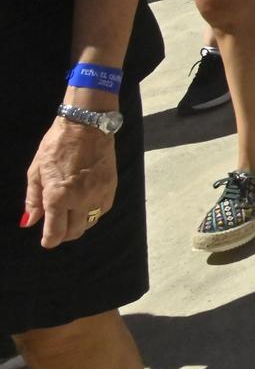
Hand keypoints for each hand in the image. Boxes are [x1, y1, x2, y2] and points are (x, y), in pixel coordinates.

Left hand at [23, 116, 116, 249]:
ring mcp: (98, 194)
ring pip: (90, 223)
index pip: (55, 232)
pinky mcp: (111, 187)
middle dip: (63, 235)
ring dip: (78, 224)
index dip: (49, 241)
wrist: (87, 126)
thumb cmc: (56, 146)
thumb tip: (29, 222)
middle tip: (57, 228)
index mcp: (57, 196)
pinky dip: (93, 212)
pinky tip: (86, 204)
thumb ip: (33, 199)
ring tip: (71, 216)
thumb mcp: (36, 171)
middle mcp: (79, 199)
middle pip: (74, 232)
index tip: (46, 241)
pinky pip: (102, 210)